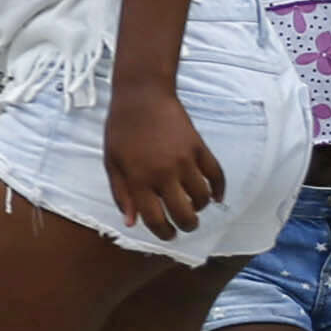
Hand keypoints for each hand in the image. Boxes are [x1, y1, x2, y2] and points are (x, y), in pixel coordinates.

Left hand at [103, 83, 224, 241]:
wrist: (142, 96)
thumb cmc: (121, 129)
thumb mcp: (112, 163)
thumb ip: (121, 194)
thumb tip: (131, 223)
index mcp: (138, 179)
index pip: (155, 219)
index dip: (163, 233)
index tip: (168, 235)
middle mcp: (163, 173)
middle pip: (184, 214)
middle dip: (186, 226)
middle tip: (184, 225)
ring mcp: (184, 160)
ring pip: (202, 198)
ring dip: (200, 208)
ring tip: (194, 206)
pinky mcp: (199, 148)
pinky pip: (216, 175)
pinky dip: (219, 189)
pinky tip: (215, 196)